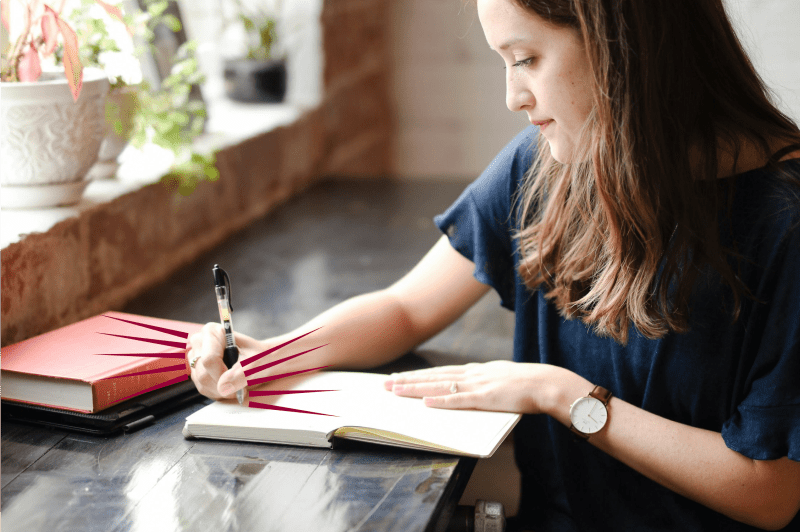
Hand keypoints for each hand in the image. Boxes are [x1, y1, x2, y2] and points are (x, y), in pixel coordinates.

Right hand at [186, 322, 267, 399]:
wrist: (261, 360)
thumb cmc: (259, 356)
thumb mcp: (256, 362)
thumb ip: (241, 374)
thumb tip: (223, 386)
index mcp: (212, 332)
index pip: (209, 359)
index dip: (223, 374)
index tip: (239, 378)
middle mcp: (199, 342)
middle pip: (204, 374)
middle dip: (225, 384)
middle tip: (242, 383)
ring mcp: (195, 358)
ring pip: (203, 384)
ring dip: (223, 389)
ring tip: (238, 382)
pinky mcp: (196, 372)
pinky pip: (204, 389)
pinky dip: (220, 392)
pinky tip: (230, 384)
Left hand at [384, 360, 574, 414]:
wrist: (546, 384)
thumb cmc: (528, 385)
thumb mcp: (501, 380)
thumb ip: (485, 384)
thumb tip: (473, 391)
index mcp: (476, 370)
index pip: (441, 372)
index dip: (419, 375)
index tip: (400, 377)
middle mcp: (472, 374)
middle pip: (433, 376)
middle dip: (408, 380)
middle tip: (386, 383)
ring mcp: (477, 385)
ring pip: (439, 386)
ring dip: (416, 388)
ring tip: (395, 390)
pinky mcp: (485, 398)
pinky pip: (458, 400)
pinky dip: (440, 401)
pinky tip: (425, 402)